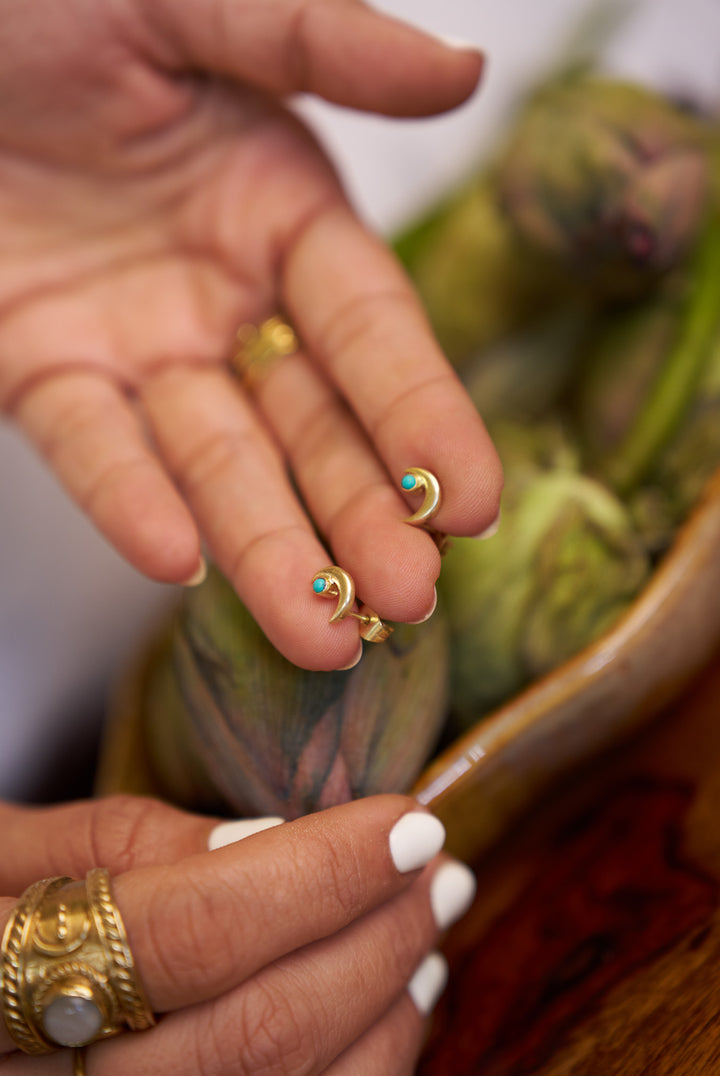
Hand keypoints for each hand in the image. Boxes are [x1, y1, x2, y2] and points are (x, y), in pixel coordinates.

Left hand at [0, 0, 501, 668]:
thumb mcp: (190, 0)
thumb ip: (319, 44)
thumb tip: (466, 70)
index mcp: (282, 209)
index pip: (374, 332)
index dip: (423, 416)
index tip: (468, 503)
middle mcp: (224, 293)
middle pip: (310, 423)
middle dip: (360, 514)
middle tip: (409, 600)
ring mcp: (137, 342)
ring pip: (215, 460)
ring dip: (265, 546)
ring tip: (319, 634)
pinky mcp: (42, 368)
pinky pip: (91, 447)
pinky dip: (128, 502)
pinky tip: (178, 562)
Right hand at [0, 795, 475, 1075]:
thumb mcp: (8, 845)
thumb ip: (125, 843)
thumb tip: (272, 842)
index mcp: (2, 978)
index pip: (199, 931)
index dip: (323, 875)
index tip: (410, 824)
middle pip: (262, 1032)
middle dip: (378, 940)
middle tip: (441, 868)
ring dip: (387, 1016)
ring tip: (427, 932)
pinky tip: (389, 1015)